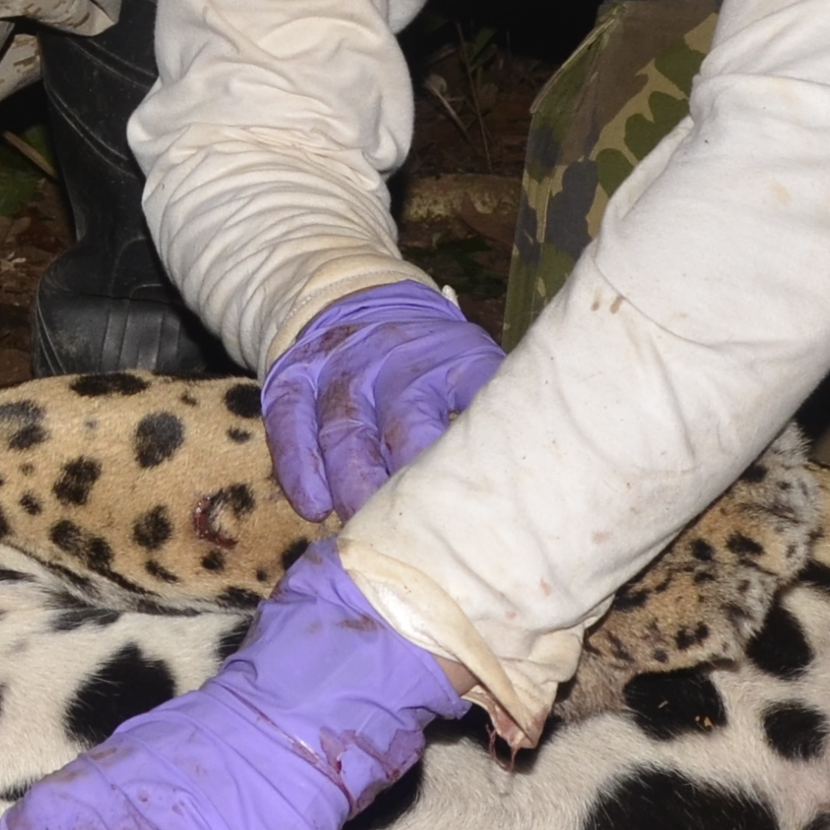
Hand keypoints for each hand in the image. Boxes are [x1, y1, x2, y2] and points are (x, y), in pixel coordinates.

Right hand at [261, 281, 504, 519]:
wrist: (353, 297)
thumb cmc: (427, 361)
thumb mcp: (469, 365)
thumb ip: (495, 412)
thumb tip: (538, 482)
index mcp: (451, 356)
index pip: (472, 393)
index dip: (476, 443)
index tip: (484, 490)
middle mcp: (393, 360)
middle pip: (402, 419)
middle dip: (409, 478)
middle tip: (417, 532)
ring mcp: (339, 370)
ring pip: (345, 429)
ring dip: (353, 483)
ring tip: (363, 530)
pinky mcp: (293, 382)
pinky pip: (291, 425)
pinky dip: (300, 468)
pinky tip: (312, 506)